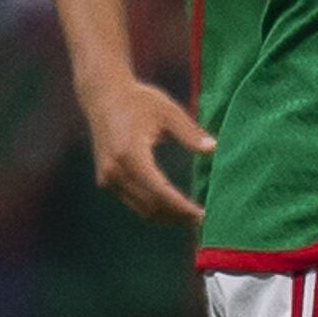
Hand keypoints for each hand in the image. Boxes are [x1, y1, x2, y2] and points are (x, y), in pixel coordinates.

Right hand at [76, 71, 211, 226]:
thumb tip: (213, 148)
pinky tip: (174, 208)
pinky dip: (154, 208)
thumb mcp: (169, 112)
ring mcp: (107, 177)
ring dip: (166, 217)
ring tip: (192, 217)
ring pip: (140, 208)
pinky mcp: (106, 179)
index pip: (159, 192)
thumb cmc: (139, 101)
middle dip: (177, 216)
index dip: (181, 207)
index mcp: (130, 154)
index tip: (203, 214)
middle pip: (150, 205)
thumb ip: (190, 132)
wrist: (104, 97)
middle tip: (204, 219)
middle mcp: (114, 170)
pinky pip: (133, 202)